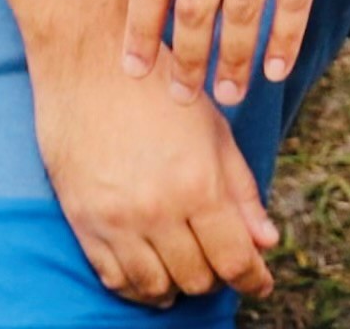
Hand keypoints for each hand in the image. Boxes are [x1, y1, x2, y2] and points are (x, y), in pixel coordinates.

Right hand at [30, 37, 278, 308]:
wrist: (88, 62)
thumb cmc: (158, 86)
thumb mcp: (213, 129)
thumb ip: (241, 189)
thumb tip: (266, 241)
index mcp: (198, 183)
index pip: (234, 258)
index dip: (253, 279)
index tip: (261, 284)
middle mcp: (157, 210)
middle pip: (197, 278)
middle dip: (217, 278)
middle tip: (224, 264)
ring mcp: (116, 221)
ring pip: (156, 287)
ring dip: (178, 287)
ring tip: (189, 273)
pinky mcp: (84, 223)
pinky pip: (114, 279)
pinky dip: (138, 288)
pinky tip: (153, 277)